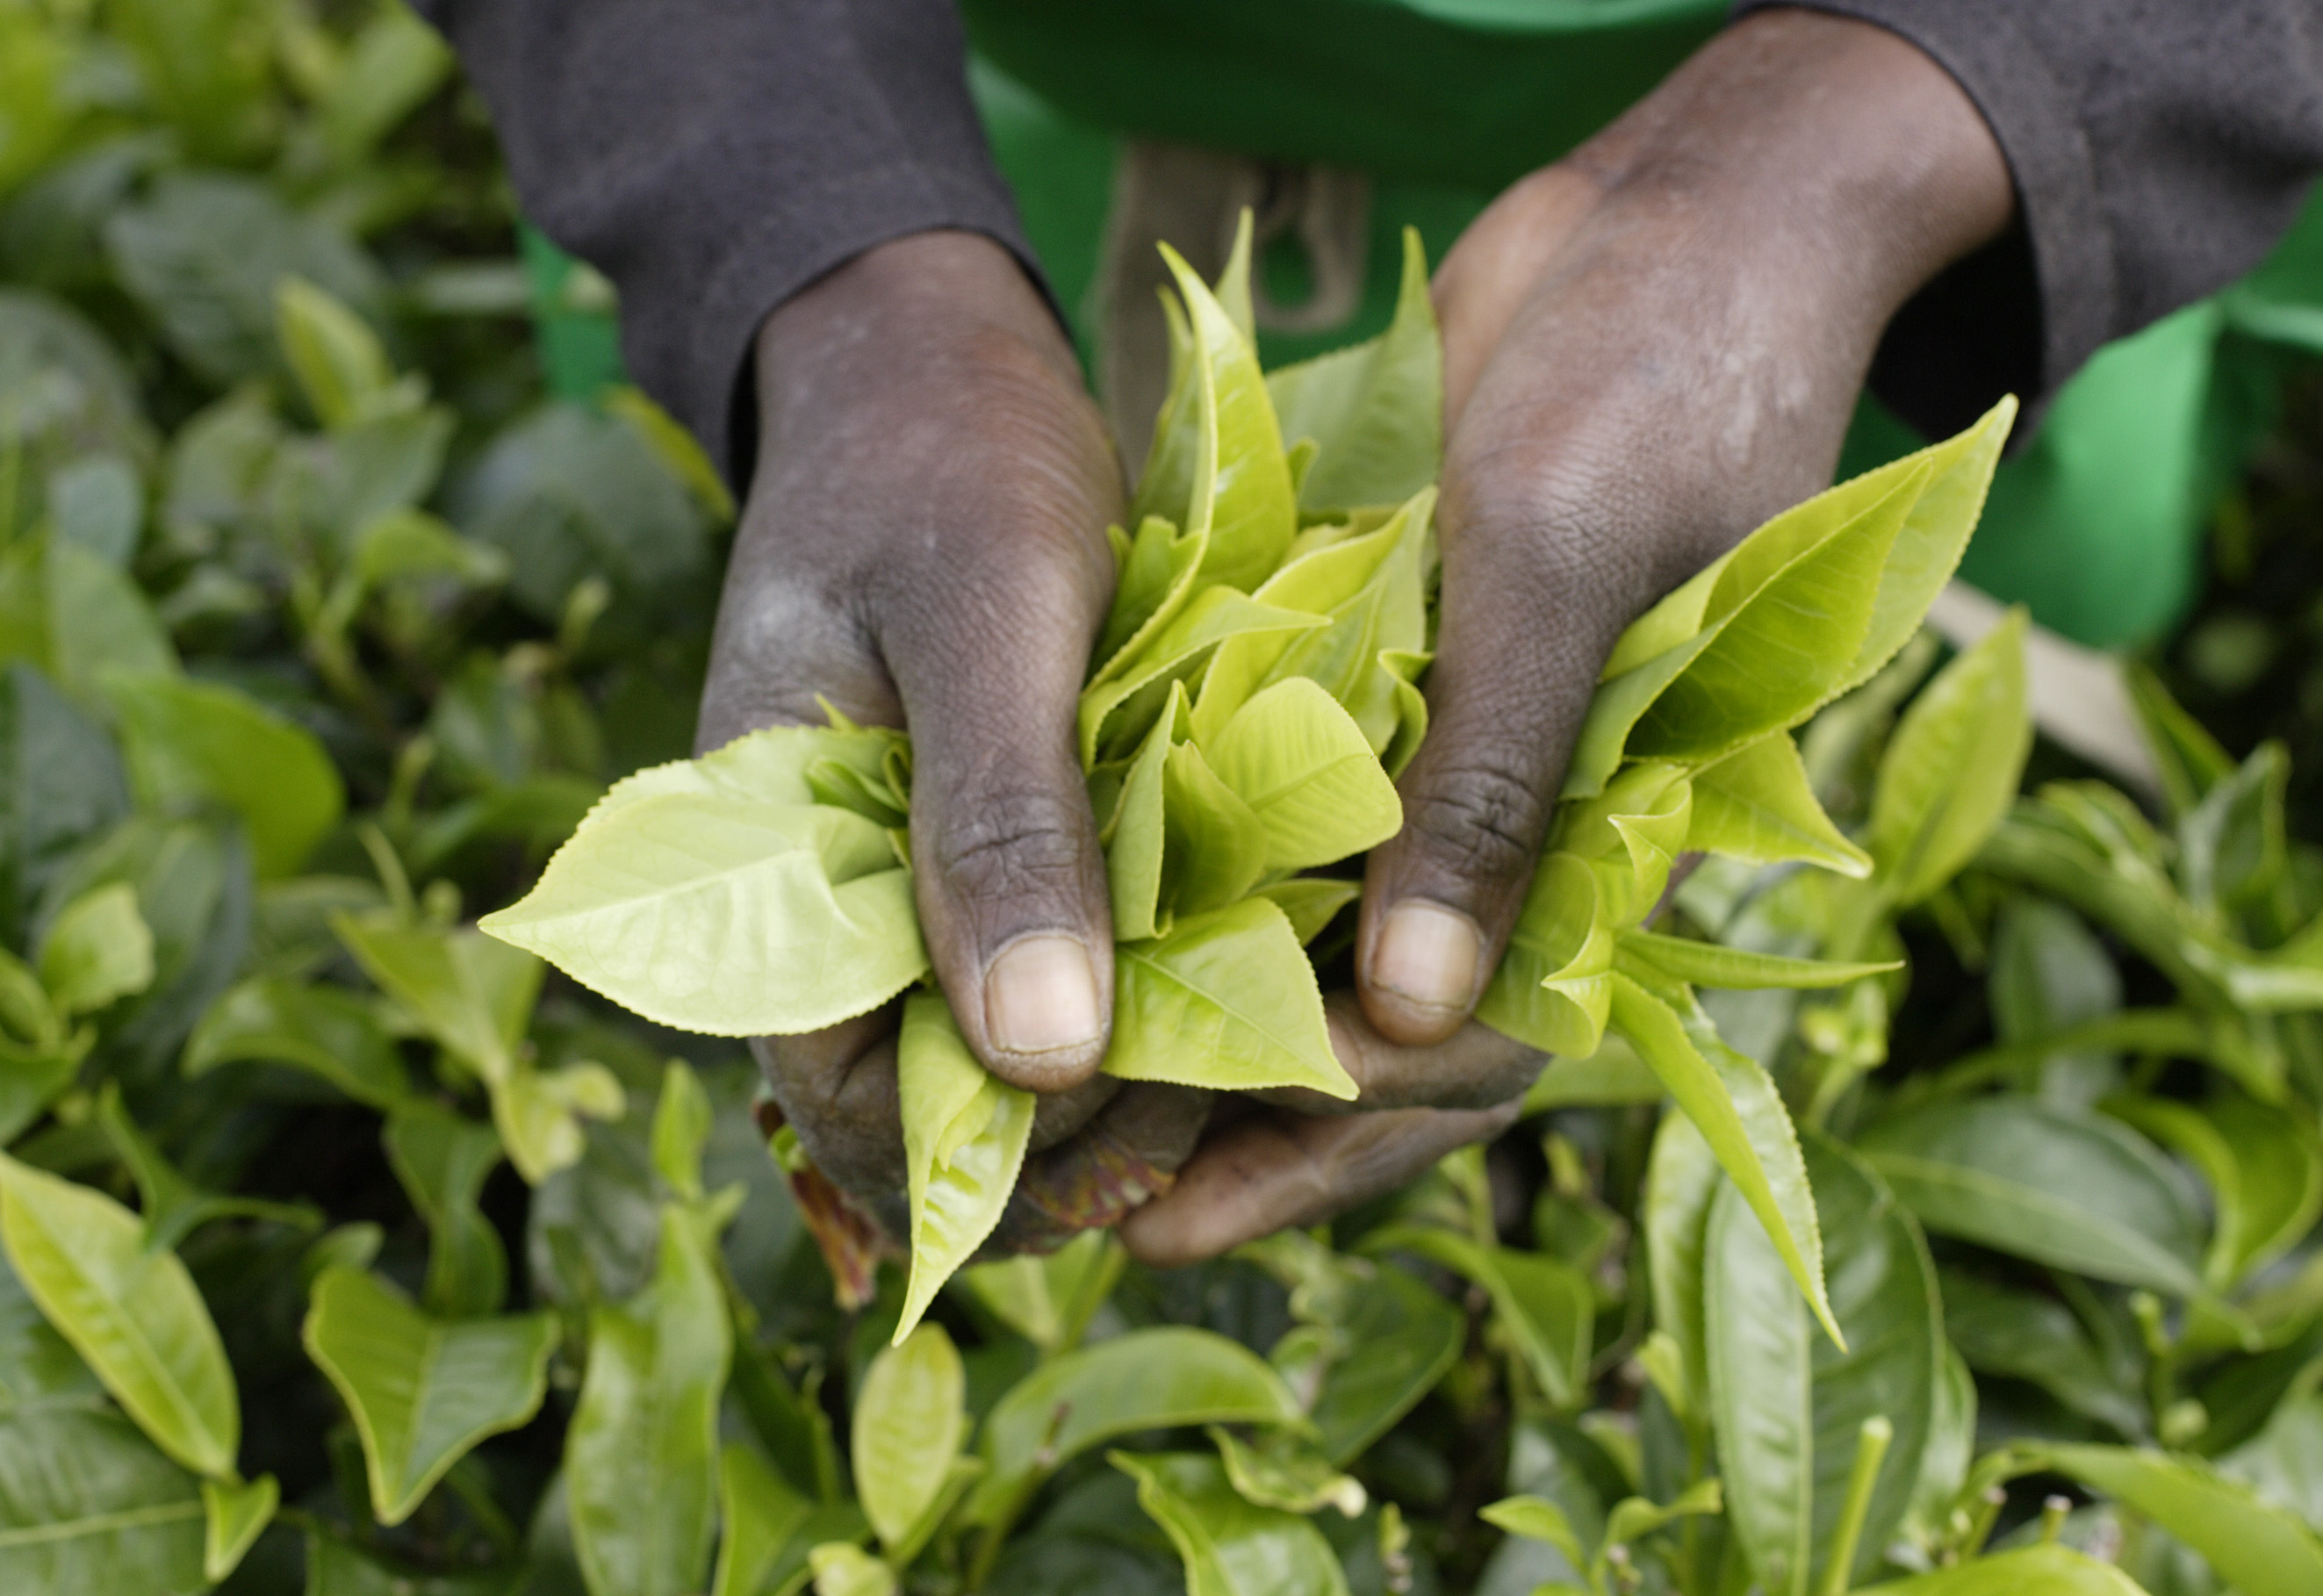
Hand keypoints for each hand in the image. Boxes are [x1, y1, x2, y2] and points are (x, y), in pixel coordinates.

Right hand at [704, 231, 1208, 1234]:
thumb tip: (1040, 1063)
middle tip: (1245, 1058)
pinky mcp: (996, 856)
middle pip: (938, 1115)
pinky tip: (1252, 952)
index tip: (1149, 1100)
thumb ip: (998, 821)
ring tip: (1271, 1010)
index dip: (991, 1148)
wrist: (937, 362)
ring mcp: (914, 888)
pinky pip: (1063, 977)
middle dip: (1084, 1129)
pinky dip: (1157, 988)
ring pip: (1010, 1064)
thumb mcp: (985, 611)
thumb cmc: (948, 458)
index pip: (848, 1105)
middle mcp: (834, 912)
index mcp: (769, 874)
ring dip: (1138, 1069)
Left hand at [1119, 9, 2013, 1264]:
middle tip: (1090, 1206)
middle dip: (1246, 1129)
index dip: (1329, 1141)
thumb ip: (1497, 783)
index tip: (1173, 1198)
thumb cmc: (1653, 378)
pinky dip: (1216, 896)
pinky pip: (1304, 837)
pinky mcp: (1402, 698)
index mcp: (1617, 842)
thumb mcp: (1564, 559)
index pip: (1476, 1051)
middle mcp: (1535, 835)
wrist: (1678, 229)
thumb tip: (1416, 1022)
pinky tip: (1106, 934)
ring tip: (1068, 1109)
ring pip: (1335, 953)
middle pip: (1388, 1039)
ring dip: (1214, 1031)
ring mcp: (1466, 769)